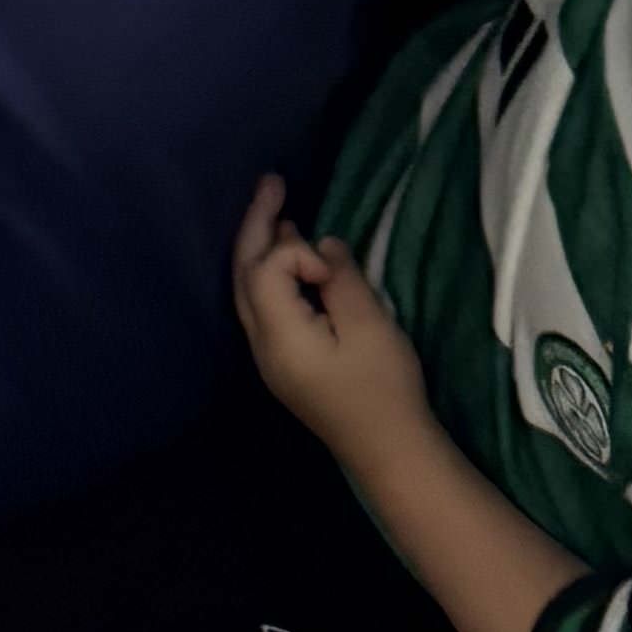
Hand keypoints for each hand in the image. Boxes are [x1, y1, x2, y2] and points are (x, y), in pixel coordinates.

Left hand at [231, 175, 429, 450]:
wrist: (389, 450)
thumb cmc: (384, 388)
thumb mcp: (371, 327)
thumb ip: (342, 280)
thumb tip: (321, 246)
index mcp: (279, 335)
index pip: (265, 270)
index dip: (295, 251)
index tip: (334, 268)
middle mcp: (261, 345)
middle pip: (242, 274)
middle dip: (255, 225)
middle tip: (272, 181)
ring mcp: (267, 357)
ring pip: (247, 291)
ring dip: (260, 248)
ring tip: (277, 211)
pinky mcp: (283, 363)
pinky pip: (262, 307)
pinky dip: (270, 274)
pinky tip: (289, 258)